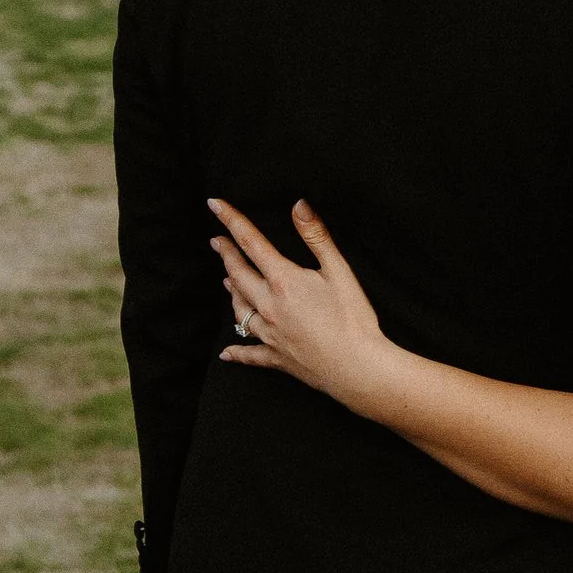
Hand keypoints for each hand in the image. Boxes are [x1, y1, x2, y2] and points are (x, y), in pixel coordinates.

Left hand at [210, 196, 398, 411]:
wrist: (358, 367)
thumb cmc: (353, 318)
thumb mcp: (339, 270)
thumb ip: (316, 236)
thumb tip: (298, 205)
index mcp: (283, 281)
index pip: (251, 243)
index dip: (231, 221)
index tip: (214, 205)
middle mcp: (269, 306)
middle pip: (239, 275)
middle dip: (226, 255)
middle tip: (216, 241)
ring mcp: (270, 334)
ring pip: (239, 310)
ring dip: (231, 293)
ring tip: (226, 281)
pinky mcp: (277, 358)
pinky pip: (250, 354)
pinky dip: (237, 352)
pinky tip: (226, 353)